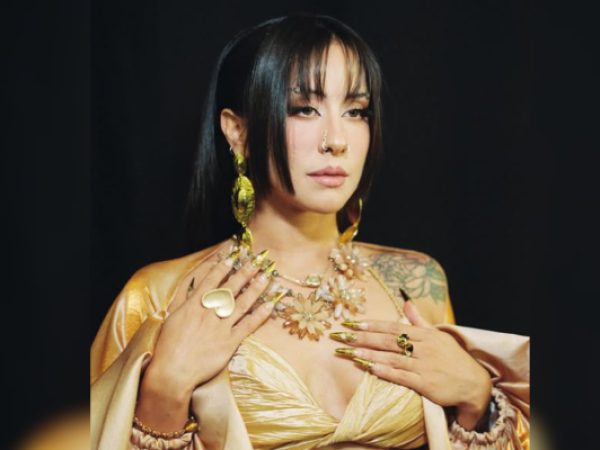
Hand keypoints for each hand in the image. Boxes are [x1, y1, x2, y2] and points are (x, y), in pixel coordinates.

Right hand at [136, 246, 274, 429]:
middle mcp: (209, 313)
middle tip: (257, 261)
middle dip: (245, 273)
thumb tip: (192, 290)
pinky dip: (260, 315)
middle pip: (230, 288)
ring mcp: (220, 327)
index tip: (232, 257)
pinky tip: (270, 305)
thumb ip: (184, 303)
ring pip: (242, 304)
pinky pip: (248, 326)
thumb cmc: (167, 347)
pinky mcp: (229, 342)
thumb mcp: (171, 319)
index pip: (211, 281)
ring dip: (256, 289)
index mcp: (193, 306)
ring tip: (267, 277)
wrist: (172, 372)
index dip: (223, 268)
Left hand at [332, 301, 491, 429]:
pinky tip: (370, 368)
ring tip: (349, 352)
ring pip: (391, 357)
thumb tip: (406, 302)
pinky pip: (402, 376)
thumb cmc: (453, 358)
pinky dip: (385, 371)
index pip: (393, 327)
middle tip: (341, 336)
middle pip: (387, 340)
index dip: (371, 324)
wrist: (474, 384)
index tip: (351, 323)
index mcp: (424, 334)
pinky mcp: (426, 383)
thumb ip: (419, 320)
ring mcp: (424, 365)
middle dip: (363, 337)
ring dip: (369, 354)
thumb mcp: (438, 335)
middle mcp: (423, 347)